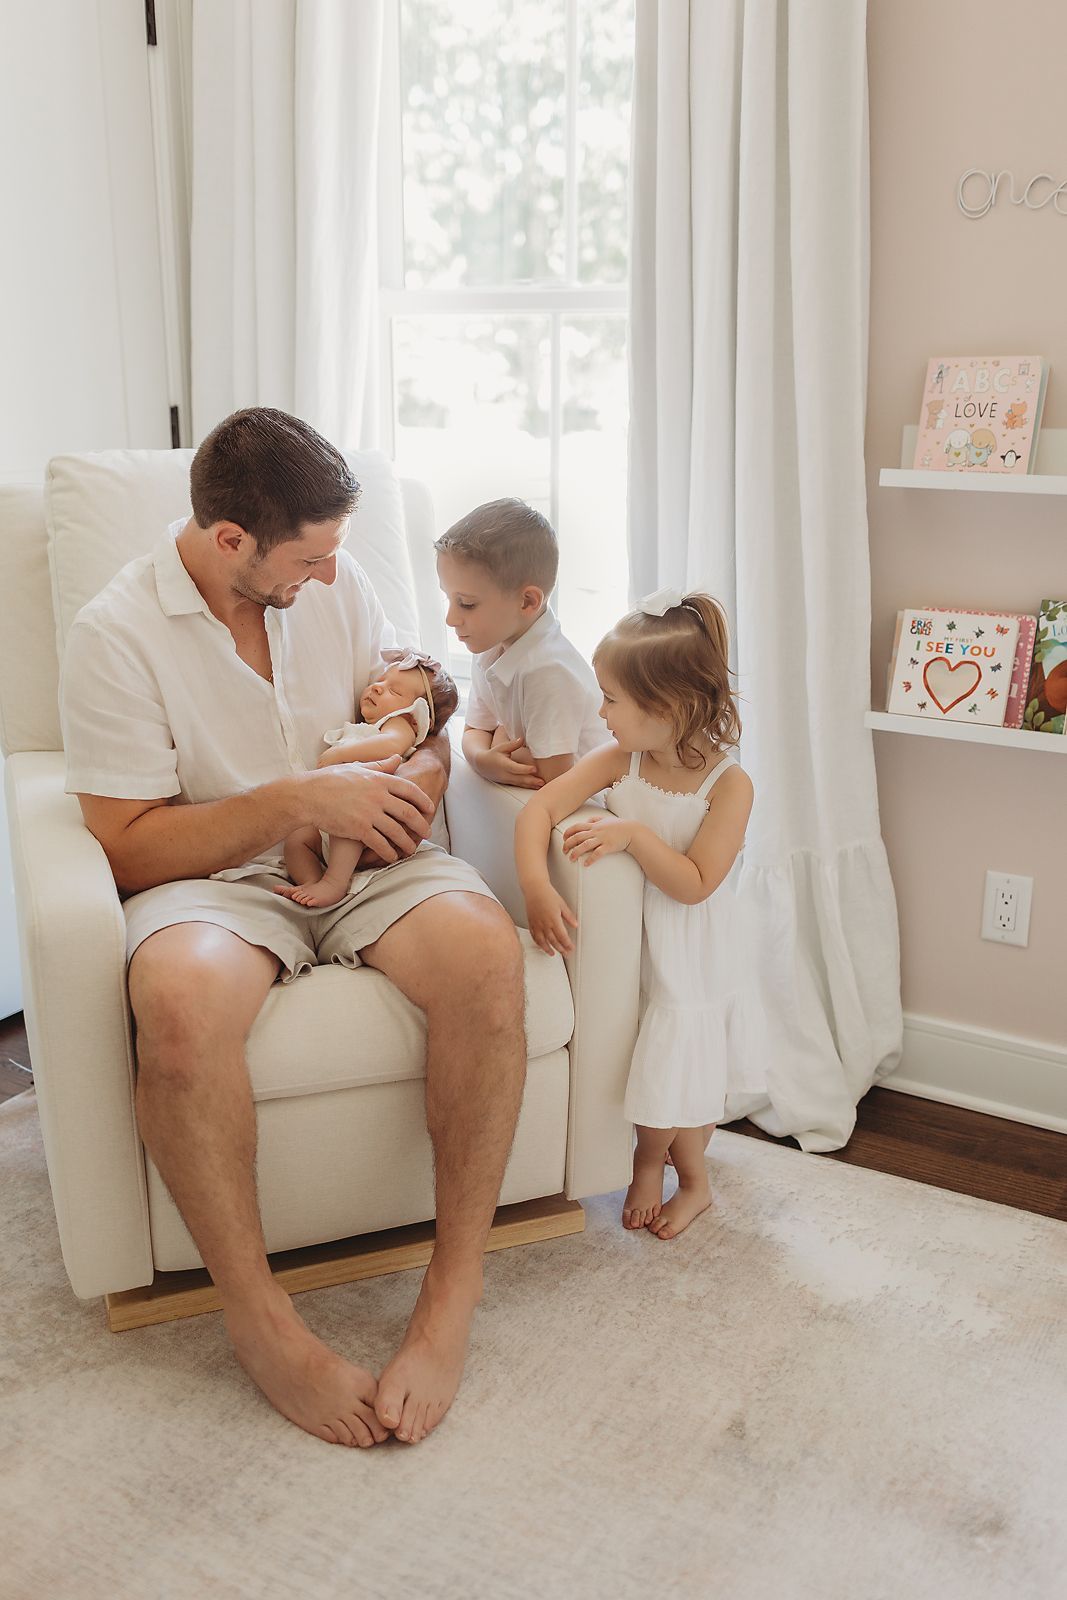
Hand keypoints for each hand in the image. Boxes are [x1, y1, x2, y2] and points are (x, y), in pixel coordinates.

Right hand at [306, 755, 433, 863]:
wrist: (308, 795)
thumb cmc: (330, 780)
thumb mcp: (357, 767)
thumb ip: (380, 766)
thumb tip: (398, 759)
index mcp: (380, 779)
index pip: (410, 790)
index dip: (423, 801)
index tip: (430, 810)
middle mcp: (378, 796)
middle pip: (409, 813)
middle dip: (421, 825)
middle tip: (427, 834)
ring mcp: (370, 813)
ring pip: (397, 832)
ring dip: (407, 843)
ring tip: (410, 850)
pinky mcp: (359, 829)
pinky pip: (381, 844)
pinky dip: (389, 852)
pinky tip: (391, 857)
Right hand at [474, 737, 544, 788]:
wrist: (483, 765)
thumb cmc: (494, 754)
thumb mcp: (501, 747)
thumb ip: (512, 744)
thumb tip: (522, 739)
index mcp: (503, 764)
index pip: (515, 768)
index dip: (524, 769)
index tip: (535, 769)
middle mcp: (505, 774)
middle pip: (519, 778)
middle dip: (531, 780)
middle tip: (542, 782)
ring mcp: (507, 780)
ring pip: (520, 783)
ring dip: (531, 785)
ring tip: (542, 785)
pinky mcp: (509, 783)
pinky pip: (519, 785)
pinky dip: (528, 786)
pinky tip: (536, 787)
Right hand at [524, 882, 577, 956]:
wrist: (534, 888)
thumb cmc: (547, 894)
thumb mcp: (562, 904)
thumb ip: (569, 916)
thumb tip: (575, 925)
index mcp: (554, 919)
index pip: (562, 936)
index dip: (567, 944)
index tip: (571, 948)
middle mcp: (545, 924)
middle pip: (553, 941)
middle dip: (560, 949)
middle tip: (565, 953)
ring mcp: (537, 924)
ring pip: (542, 941)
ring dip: (548, 949)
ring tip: (552, 954)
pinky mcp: (531, 922)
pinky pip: (534, 936)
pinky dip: (538, 942)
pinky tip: (541, 945)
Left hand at [562, 816, 633, 865]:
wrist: (632, 831)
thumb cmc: (619, 826)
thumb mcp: (606, 819)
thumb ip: (595, 819)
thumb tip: (587, 821)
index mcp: (594, 825)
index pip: (577, 827)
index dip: (568, 833)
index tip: (563, 839)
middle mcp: (596, 831)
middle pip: (577, 837)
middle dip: (568, 844)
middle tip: (564, 851)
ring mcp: (602, 839)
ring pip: (585, 845)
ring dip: (576, 852)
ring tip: (571, 859)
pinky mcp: (608, 846)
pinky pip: (597, 853)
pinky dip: (591, 859)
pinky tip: (586, 864)